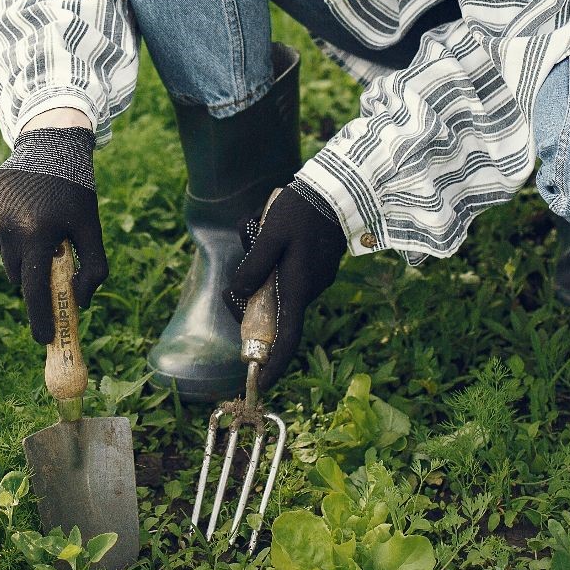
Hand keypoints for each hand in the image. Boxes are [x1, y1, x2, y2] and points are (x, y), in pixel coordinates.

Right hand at [0, 126, 108, 345]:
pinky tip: (19, 209)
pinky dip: (4, 230)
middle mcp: (8, 226)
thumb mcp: (92, 229)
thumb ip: (93, 269)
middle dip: (33, 273)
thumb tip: (80, 304)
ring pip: (4, 253)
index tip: (44, 338)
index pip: (34, 290)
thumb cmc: (76, 191)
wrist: (50, 144)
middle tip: (50, 255)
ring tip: (36, 222)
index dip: (40, 318)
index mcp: (38, 234)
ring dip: (20, 249)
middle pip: (18, 274)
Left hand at [223, 180, 348, 391]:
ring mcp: (313, 277)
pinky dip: (269, 256)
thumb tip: (239, 292)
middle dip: (247, 300)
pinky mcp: (314, 264)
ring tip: (253, 230)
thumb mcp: (269, 235)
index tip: (259, 382)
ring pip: (275, 286)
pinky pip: (284, 270)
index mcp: (298, 287)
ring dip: (257, 267)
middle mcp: (308, 289)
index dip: (273, 363)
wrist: (338, 188)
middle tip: (230, 287)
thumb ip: (253, 266)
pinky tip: (263, 226)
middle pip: (272, 311)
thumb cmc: (302, 210)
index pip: (287, 337)